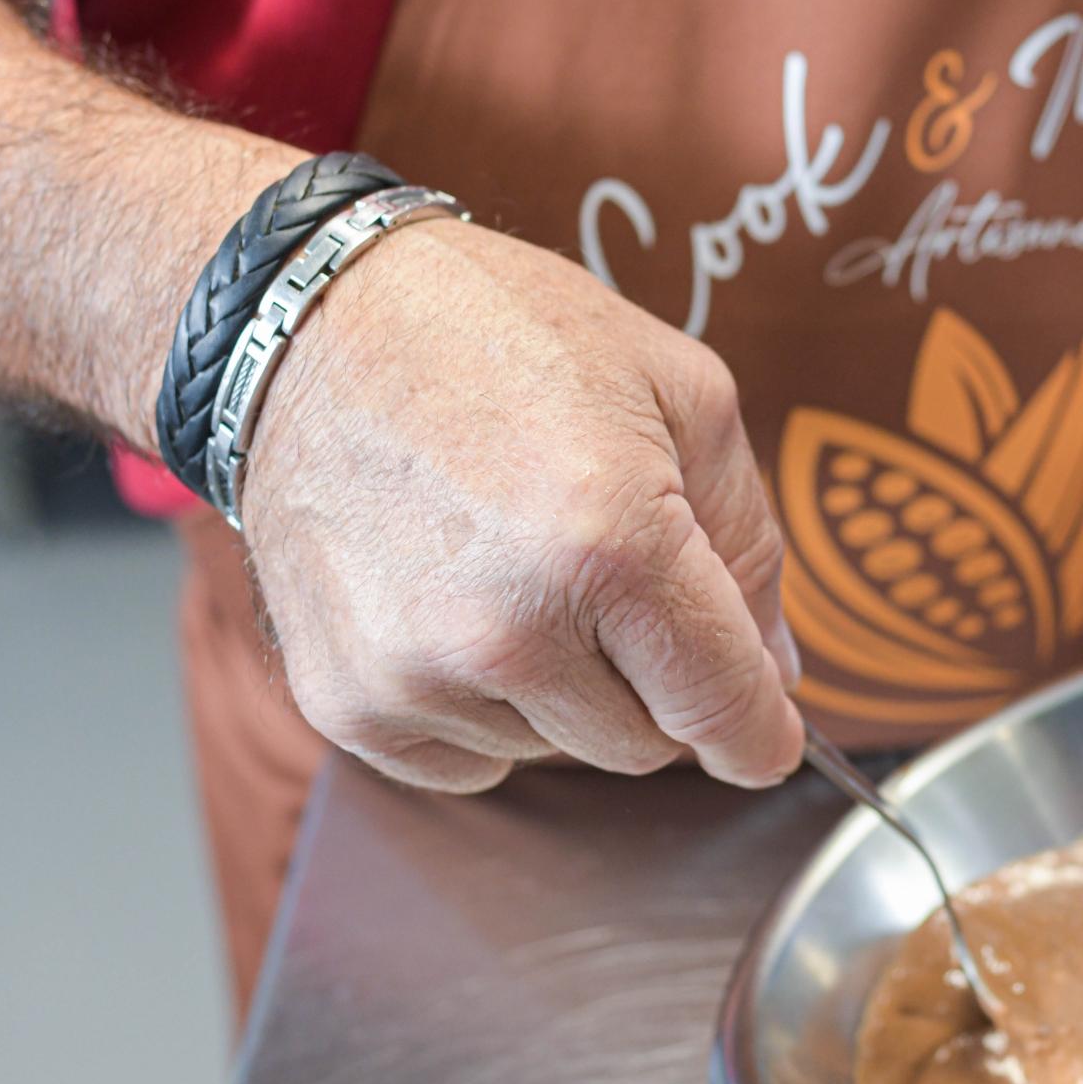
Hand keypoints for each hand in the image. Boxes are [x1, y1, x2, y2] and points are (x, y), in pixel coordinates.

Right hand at [235, 217, 803, 793]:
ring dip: (559, 689)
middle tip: (607, 577)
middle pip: (644, 745)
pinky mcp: (347, 703)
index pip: (721, 707)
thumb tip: (773, 672)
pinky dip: (479, 708)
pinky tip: (452, 605)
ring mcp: (417, 675)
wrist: (309, 320)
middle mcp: (510, 628)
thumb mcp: (679, 390)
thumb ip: (749, 541)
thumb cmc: (496, 335)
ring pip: (555, 753)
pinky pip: (466, 763)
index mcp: (613, 545)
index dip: (760, 735)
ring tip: (510, 567)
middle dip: (650, 679)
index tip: (767, 741)